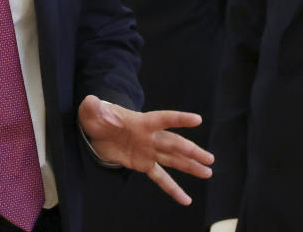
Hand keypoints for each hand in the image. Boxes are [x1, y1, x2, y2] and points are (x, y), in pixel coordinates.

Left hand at [78, 95, 213, 204]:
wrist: (96, 131)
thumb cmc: (98, 118)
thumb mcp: (93, 111)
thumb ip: (95, 107)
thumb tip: (93, 102)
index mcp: (141, 122)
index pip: (163, 119)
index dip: (179, 119)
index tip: (197, 119)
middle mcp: (150, 137)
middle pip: (174, 143)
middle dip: (191, 151)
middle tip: (209, 158)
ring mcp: (149, 151)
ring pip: (173, 159)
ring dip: (190, 166)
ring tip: (208, 173)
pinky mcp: (144, 164)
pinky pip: (160, 177)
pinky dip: (173, 189)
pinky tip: (186, 199)